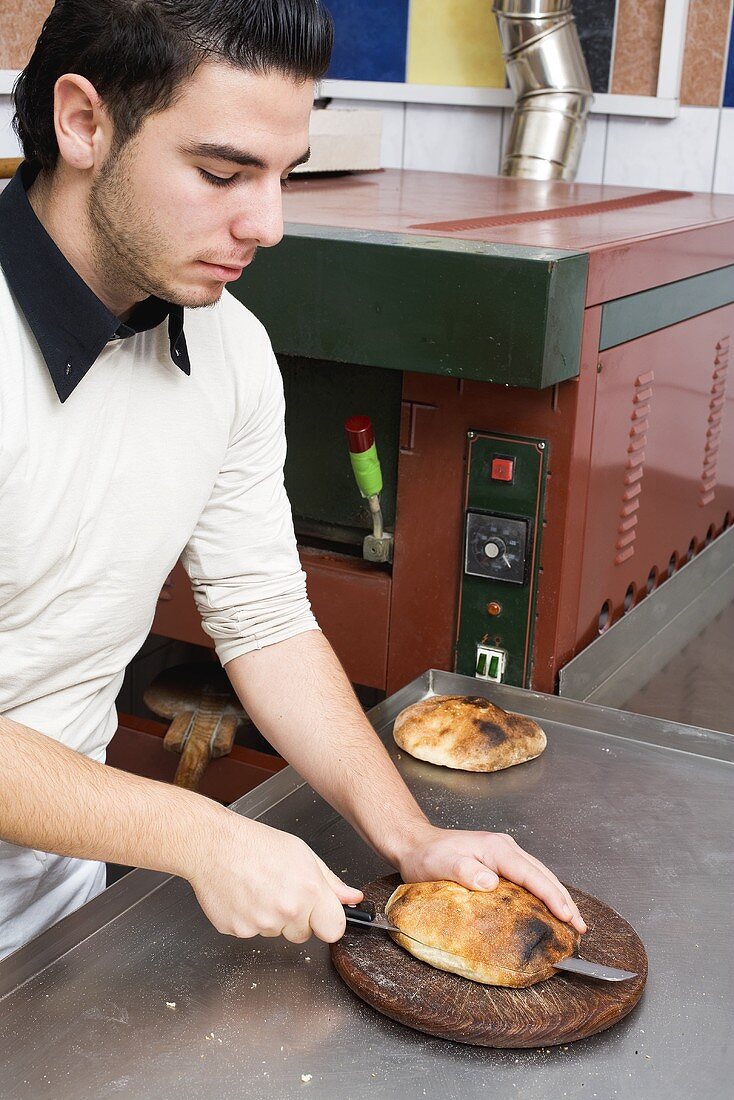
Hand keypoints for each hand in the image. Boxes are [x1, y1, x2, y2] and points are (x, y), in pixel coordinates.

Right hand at [188, 811, 363, 943]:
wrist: (214, 845)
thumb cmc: (257, 844)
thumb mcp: (302, 854)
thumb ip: (331, 882)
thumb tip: (353, 898)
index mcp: (309, 890)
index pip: (334, 930)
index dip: (328, 921)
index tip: (321, 914)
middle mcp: (287, 910)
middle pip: (303, 934)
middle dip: (297, 919)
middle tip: (282, 891)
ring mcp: (261, 924)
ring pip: (277, 933)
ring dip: (272, 918)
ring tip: (259, 888)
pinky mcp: (238, 931)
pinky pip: (252, 933)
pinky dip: (249, 919)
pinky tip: (244, 896)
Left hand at [395, 824, 586, 933]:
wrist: (415, 845)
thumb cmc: (427, 856)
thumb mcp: (442, 864)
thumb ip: (465, 872)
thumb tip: (491, 882)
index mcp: (497, 849)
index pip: (532, 874)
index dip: (552, 896)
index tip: (567, 916)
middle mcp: (505, 849)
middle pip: (543, 874)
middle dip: (564, 899)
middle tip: (580, 926)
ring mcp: (504, 854)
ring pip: (539, 875)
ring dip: (557, 896)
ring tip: (572, 920)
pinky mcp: (499, 863)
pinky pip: (529, 878)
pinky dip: (543, 893)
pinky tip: (548, 908)